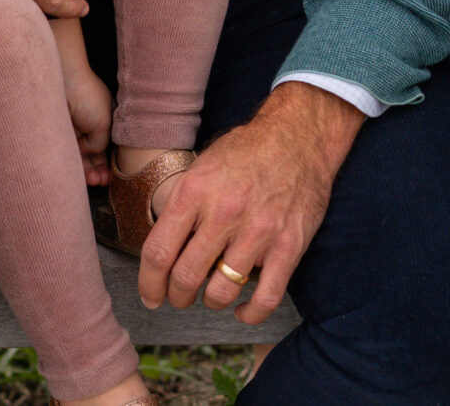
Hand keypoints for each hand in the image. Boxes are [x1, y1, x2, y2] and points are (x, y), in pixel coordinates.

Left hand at [62, 57, 114, 186]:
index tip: (111, 176)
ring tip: (93, 182)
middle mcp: (88, 125)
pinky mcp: (57, 133)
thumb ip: (101, 144)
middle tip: (101, 183)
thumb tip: (90, 153)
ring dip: (87, 171)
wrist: (62, 82)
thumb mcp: (105, 123)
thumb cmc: (87, 97)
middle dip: (99, 169)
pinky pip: (65, 153)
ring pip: (79, 156)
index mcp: (104, 119)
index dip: (110, 162)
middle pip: (94, 153)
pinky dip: (72, 165)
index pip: (108, 146)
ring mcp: (72, 129)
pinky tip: (80, 175)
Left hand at [140, 81, 359, 324]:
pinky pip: (265, 297)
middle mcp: (224, 212)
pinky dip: (250, 313)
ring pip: (221, 292)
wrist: (300, 135)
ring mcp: (259, 231)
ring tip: (212, 295)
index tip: (150, 295)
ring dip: (211, 301)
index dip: (149, 283)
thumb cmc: (248, 151)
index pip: (158, 251)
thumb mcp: (203, 165)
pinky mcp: (288, 245)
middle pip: (185, 277)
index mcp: (196, 190)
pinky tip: (242, 310)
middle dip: (176, 297)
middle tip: (179, 297)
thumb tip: (162, 247)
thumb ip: (182, 205)